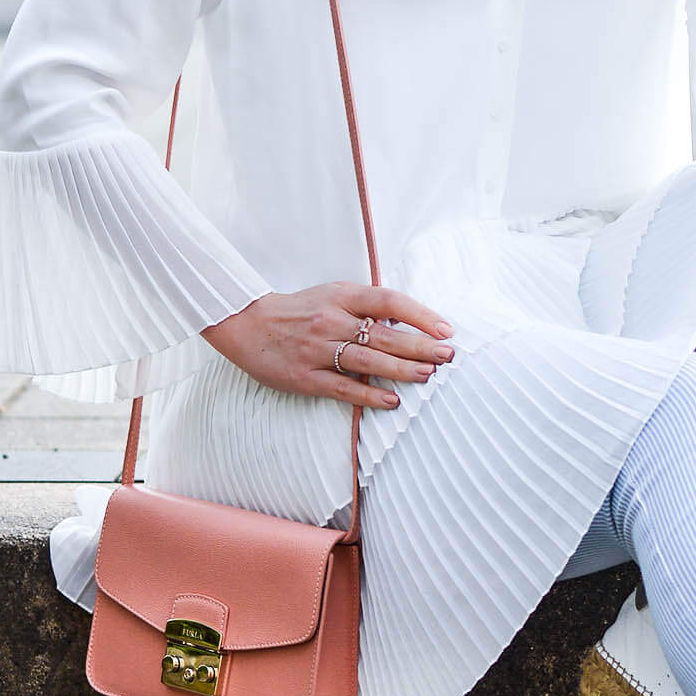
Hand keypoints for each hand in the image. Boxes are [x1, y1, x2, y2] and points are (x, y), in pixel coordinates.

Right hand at [202, 284, 455, 409]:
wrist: (247, 324)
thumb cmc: (300, 310)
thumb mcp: (333, 295)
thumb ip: (366, 306)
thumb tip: (408, 321)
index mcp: (341, 296)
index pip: (388, 301)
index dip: (419, 314)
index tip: (445, 328)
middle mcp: (331, 321)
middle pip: (383, 334)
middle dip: (420, 346)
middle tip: (449, 355)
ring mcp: (317, 350)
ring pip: (367, 360)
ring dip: (402, 368)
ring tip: (429, 374)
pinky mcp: (306, 377)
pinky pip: (343, 388)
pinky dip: (369, 395)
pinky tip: (392, 400)